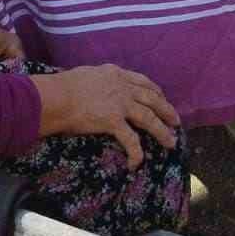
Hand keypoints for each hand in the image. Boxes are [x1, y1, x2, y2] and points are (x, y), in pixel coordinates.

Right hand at [32, 65, 179, 167]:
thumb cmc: (65, 86)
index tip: (162, 98)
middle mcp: (122, 86)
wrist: (58, 96)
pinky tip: (138, 162)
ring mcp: (120, 103)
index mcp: (116, 73)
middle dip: (166, 110)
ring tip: (171, 142)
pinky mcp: (113, 121)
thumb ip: (100, 81)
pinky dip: (136, 152)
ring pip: (149, 117)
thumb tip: (98, 87)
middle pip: (152, 98)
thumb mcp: (88, 75)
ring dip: (162, 131)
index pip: (142, 81)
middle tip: (176, 121)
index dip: (155, 91)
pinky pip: (131, 139)